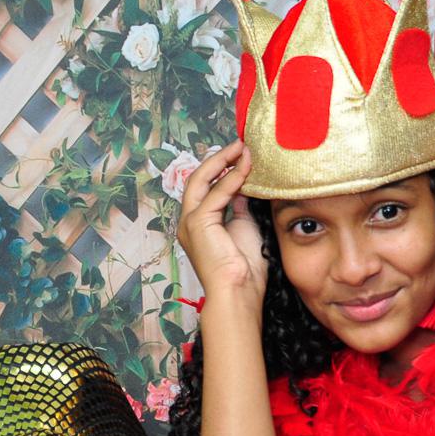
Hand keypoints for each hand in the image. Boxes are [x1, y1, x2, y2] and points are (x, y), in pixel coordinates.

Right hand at [177, 139, 266, 307]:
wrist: (238, 291)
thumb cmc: (244, 268)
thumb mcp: (243, 226)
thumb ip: (238, 205)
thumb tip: (243, 183)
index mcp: (198, 223)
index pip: (206, 187)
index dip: (223, 168)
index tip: (242, 154)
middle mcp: (188, 221)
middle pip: (197, 178)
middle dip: (219, 159)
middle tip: (240, 144)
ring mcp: (189, 221)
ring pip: (201, 180)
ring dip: (224, 162)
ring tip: (244, 149)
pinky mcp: (197, 223)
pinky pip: (215, 193)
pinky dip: (231, 179)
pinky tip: (246, 168)